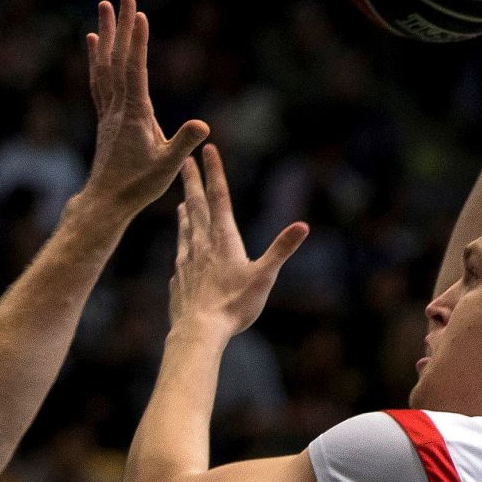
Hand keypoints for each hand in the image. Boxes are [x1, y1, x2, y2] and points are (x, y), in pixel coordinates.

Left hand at [84, 0, 209, 215]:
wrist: (105, 202)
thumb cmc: (137, 186)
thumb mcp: (166, 167)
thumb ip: (183, 143)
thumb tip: (202, 125)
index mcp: (134, 115)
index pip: (135, 71)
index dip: (136, 42)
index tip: (138, 14)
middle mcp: (118, 108)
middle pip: (117, 60)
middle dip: (120, 27)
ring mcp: (109, 112)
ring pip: (105, 67)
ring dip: (106, 36)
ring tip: (104, 10)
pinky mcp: (106, 118)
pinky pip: (100, 81)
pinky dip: (98, 59)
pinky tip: (95, 44)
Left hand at [171, 145, 307, 337]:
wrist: (197, 331)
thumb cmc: (234, 305)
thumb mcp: (264, 277)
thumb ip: (281, 250)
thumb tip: (303, 226)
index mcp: (223, 239)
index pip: (219, 197)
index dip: (214, 172)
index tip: (207, 150)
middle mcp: (201, 244)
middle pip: (196, 206)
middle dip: (191, 181)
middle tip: (184, 161)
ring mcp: (186, 260)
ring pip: (185, 228)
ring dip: (185, 210)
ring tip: (181, 200)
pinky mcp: (178, 278)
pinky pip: (179, 254)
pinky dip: (181, 242)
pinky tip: (181, 247)